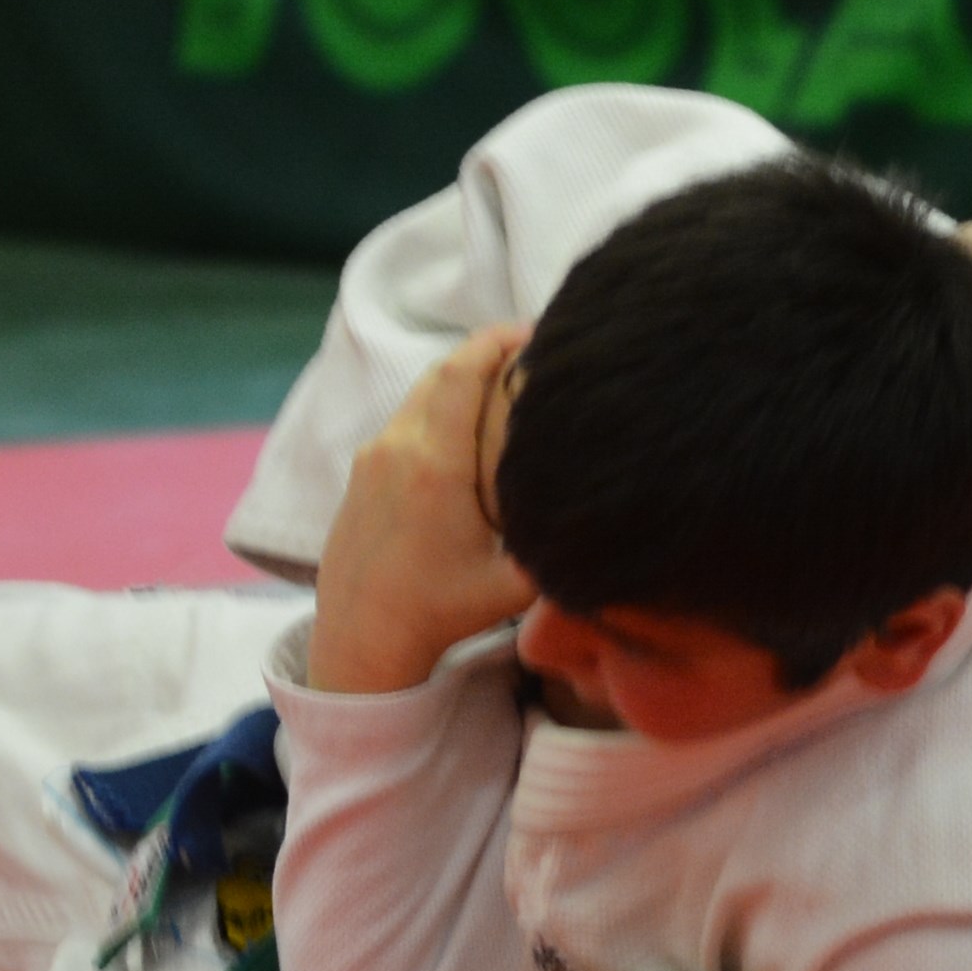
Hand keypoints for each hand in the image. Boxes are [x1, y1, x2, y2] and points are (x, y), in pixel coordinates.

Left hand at [309, 324, 539, 694]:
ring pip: (420, 393)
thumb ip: (560, 544)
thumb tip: (612, 514)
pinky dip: (438, 407)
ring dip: (461, 379)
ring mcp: (373, 457)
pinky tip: (465, 429)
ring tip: (504, 386)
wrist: (360, 638)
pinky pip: (405, 420)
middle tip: (531, 351)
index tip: (537, 331)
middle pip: (443, 370)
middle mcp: (398, 447)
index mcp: (436, 463)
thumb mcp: (516, 586)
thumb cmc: (440, 613)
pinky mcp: (361, 473)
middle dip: (487, 351)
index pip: (465, 371)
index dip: (501, 340)